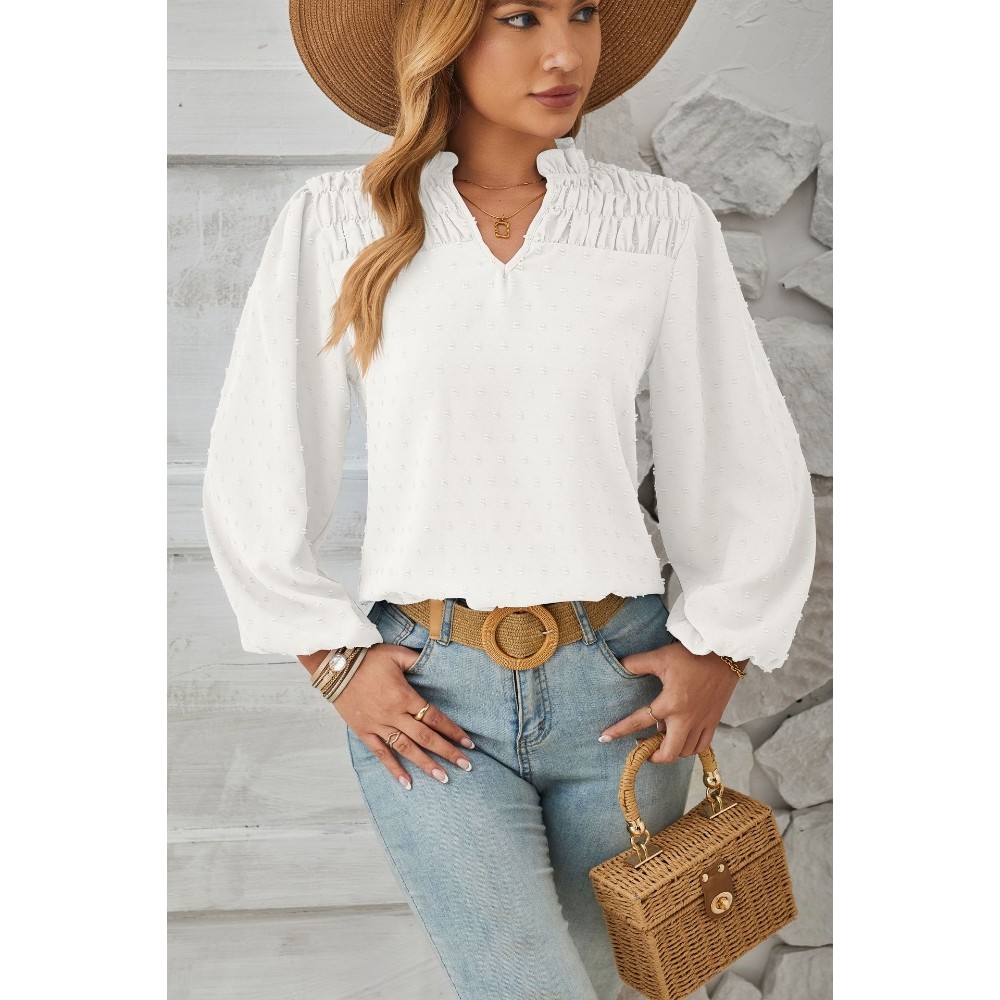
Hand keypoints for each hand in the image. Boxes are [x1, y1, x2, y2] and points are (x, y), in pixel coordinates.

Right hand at [306, 643, 475, 789]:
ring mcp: (378, 725)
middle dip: (447, 752)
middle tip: (465, 766)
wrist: (335, 666)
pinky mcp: (364, 731)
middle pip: (425, 737)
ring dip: (426, 764)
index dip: (453, 731)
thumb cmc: (367, 658)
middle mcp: (394, 714)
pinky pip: (381, 753)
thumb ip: (416, 659)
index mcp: (404, 695)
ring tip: (443, 778)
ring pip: (406, 749)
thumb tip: (435, 660)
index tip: (468, 744)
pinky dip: (394, 769)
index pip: (434, 718)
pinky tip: (407, 783)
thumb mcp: (395, 653)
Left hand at [598, 643, 742, 763]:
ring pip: (685, 752)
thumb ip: (638, 663)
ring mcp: (703, 722)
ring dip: (671, 750)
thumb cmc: (692, 654)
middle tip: (642, 747)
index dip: (619, 730)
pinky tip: (681, 737)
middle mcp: (687, 718)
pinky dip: (690, 748)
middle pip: (669, 753)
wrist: (725, 653)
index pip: (640, 722)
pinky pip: (702, 746)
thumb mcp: (661, 657)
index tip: (605, 738)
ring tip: (661, 738)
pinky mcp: (714, 721)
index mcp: (670, 703)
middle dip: (652, 756)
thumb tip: (619, 665)